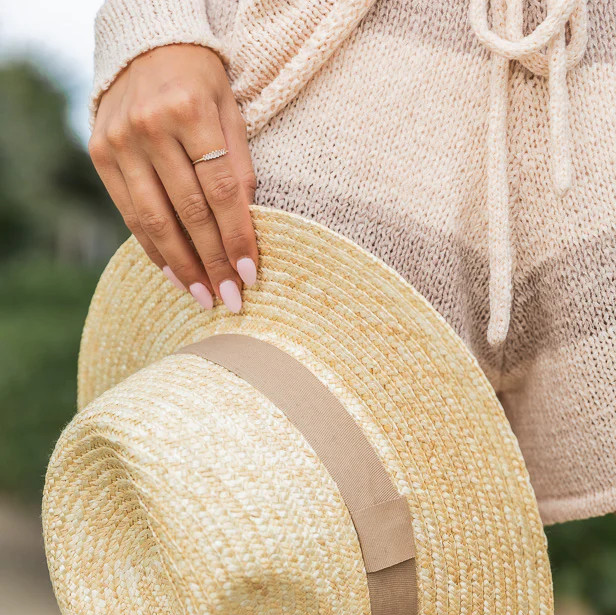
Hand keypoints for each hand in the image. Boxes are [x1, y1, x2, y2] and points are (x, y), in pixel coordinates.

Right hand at [89, 44, 257, 311]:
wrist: (147, 47)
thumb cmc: (202, 85)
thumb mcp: (232, 113)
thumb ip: (239, 167)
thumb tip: (246, 232)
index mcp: (190, 111)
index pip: (220, 191)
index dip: (237, 238)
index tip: (250, 276)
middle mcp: (150, 126)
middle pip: (189, 212)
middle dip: (212, 263)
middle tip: (229, 301)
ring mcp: (120, 141)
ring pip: (155, 221)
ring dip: (182, 266)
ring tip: (203, 297)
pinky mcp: (100, 154)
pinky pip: (130, 214)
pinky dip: (153, 249)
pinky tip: (174, 274)